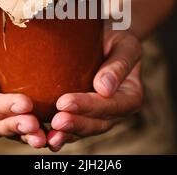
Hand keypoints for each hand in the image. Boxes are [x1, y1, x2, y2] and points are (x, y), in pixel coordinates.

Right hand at [0, 25, 46, 147]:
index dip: (3, 107)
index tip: (25, 103)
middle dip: (16, 125)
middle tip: (34, 124)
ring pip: (9, 132)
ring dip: (25, 136)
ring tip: (42, 137)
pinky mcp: (10, 119)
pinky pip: (21, 131)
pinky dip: (34, 134)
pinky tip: (50, 135)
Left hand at [47, 26, 142, 151]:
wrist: (105, 37)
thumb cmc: (117, 37)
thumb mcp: (125, 44)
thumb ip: (119, 64)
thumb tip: (104, 88)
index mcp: (131, 96)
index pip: (111, 106)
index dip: (89, 107)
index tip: (65, 102)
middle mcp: (117, 112)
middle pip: (98, 124)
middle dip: (76, 123)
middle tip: (56, 120)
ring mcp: (99, 117)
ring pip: (83, 131)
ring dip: (67, 134)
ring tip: (49, 134)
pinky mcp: (83, 116)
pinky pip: (72, 130)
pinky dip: (59, 135)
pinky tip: (45, 138)